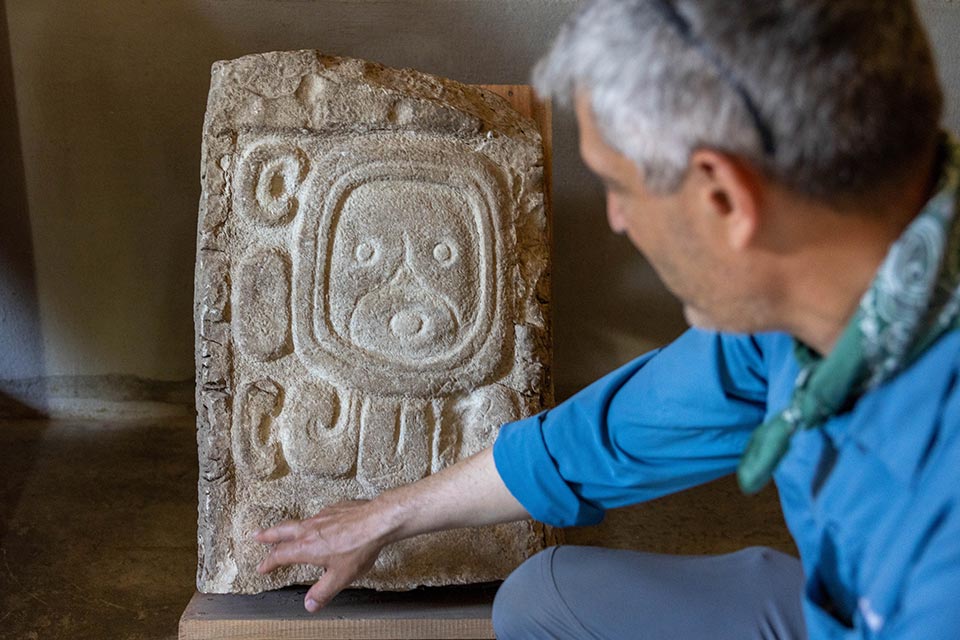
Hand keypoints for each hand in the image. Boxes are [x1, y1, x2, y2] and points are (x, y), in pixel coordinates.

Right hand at [254, 499, 394, 611]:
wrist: (377, 521)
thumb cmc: (359, 548)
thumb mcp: (340, 577)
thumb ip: (323, 592)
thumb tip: (309, 605)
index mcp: (306, 547)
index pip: (280, 555)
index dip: (269, 562)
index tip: (261, 567)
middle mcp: (310, 529)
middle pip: (282, 530)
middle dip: (268, 535)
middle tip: (257, 536)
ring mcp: (322, 516)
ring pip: (300, 522)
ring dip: (289, 528)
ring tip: (287, 531)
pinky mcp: (336, 508)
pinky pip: (320, 516)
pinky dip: (314, 522)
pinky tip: (321, 525)